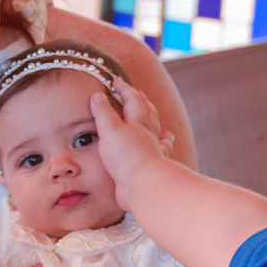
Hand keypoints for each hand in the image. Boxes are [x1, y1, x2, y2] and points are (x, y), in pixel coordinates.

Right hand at [90, 79, 169, 211]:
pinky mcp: (152, 166)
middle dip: (141, 101)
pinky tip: (168, 140)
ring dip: (154, 119)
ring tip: (154, 114)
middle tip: (138, 93)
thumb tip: (98, 94)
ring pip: (156, 130)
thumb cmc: (126, 156)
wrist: (142, 185)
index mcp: (137, 123)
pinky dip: (166, 142)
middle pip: (147, 113)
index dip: (124, 89)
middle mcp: (147, 135)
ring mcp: (152, 150)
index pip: (132, 100)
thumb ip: (103, 113)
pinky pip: (162, 149)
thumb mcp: (110, 130)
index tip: (116, 81)